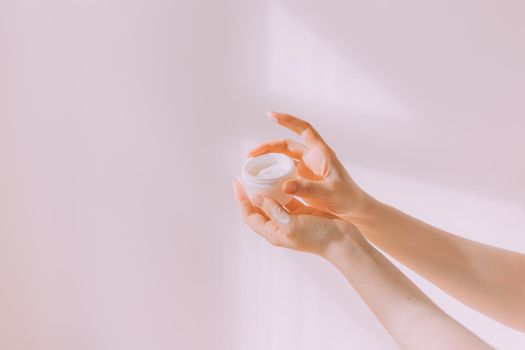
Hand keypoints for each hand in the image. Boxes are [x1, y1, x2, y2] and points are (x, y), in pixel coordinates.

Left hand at [233, 180, 363, 256]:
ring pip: (272, 203)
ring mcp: (291, 221)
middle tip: (246, 176)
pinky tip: (280, 179)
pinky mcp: (302, 214)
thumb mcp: (291, 224)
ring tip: (260, 176)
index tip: (237, 182)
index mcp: (274, 233)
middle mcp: (279, 227)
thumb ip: (273, 210)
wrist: (342, 241)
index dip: (241, 200)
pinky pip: (287, 200)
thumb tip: (257, 197)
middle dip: (250, 193)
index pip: (249, 216)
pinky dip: (282, 190)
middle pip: (258, 209)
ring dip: (265, 190)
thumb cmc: (318, 237)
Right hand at [248, 111, 372, 219]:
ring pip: (283, 160)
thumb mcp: (329, 192)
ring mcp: (306, 170)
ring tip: (251, 166)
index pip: (304, 129)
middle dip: (268, 146)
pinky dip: (273, 175)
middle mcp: (312, 158)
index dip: (288, 120)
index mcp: (321, 153)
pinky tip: (262, 181)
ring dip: (268, 160)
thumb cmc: (347, 197)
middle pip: (286, 145)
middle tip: (250, 154)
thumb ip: (308, 188)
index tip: (270, 115)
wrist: (354, 211)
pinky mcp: (302, 182)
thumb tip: (285, 185)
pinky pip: (284, 174)